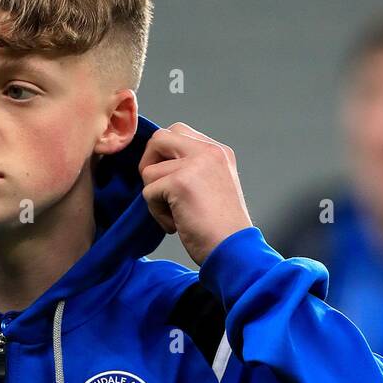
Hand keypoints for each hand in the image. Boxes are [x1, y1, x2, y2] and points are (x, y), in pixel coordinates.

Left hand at [139, 123, 251, 264]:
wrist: (233, 250)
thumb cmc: (221, 230)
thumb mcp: (212, 187)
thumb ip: (191, 170)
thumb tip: (155, 167)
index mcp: (218, 152)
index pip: (177, 132)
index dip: (163, 155)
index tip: (168, 182)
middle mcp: (209, 151)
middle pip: (159, 138)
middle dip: (149, 164)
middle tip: (159, 192)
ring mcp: (195, 164)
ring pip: (149, 171)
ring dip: (155, 198)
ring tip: (176, 216)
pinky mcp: (181, 182)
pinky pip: (148, 192)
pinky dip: (157, 213)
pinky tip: (176, 225)